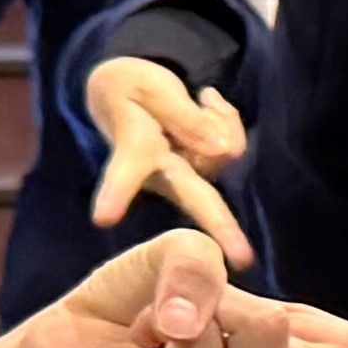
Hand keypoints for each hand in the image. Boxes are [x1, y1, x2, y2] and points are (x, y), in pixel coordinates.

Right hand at [83, 56, 259, 261]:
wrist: (123, 92)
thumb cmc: (132, 92)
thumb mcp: (150, 88)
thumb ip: (185, 116)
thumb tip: (223, 149)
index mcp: (133, 150)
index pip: (127, 169)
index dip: (117, 192)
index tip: (103, 218)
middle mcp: (161, 176)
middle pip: (195, 197)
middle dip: (221, 226)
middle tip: (244, 259)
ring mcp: (185, 180)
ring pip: (226, 150)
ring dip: (221, 118)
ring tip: (198, 98)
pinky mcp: (204, 175)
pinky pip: (233, 144)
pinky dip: (225, 119)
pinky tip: (205, 104)